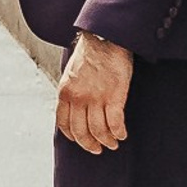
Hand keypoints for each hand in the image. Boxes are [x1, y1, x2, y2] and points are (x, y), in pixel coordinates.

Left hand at [56, 30, 133, 154]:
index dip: (72, 136)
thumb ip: (72, 91)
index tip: (80, 140)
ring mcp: (96, 98)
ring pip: (99, 131)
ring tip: (113, 143)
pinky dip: (119, 132)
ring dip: (107, 141)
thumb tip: (75, 106)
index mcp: (65, 92)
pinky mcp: (114, 96)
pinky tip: (122, 134)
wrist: (105, 37)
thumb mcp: (71, 73)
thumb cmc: (91, 53)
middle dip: (89, 144)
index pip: (63, 123)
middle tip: (98, 149)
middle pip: (81, 132)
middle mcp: (78, 98)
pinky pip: (115, 123)